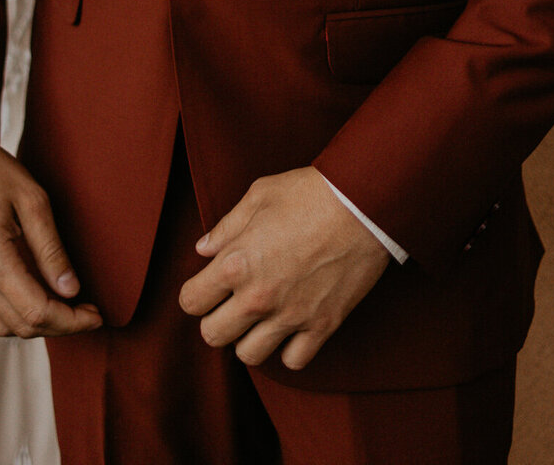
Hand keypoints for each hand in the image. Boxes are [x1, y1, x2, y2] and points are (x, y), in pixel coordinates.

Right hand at [0, 136, 102, 338]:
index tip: (96, 314)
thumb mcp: (32, 200)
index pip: (38, 312)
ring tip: (63, 303)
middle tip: (87, 310)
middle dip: (60, 325)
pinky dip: (13, 314)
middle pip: (22, 326)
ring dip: (36, 323)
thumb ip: (52, 250)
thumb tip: (71, 290)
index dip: (72, 320)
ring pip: (3, 326)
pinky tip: (33, 294)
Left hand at [178, 167, 388, 370]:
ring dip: (248, 338)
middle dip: (215, 319)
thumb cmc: (309, 193)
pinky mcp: (322, 326)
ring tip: (258, 317)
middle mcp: (259, 297)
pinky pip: (293, 361)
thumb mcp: (259, 196)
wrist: (363, 205)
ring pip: (249, 355)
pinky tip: (290, 327)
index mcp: (237, 263)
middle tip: (230, 302)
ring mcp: (291, 316)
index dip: (194, 293)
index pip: (191, 302)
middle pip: (213, 335)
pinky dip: (288, 349)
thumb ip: (226, 227)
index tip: (206, 285)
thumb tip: (203, 250)